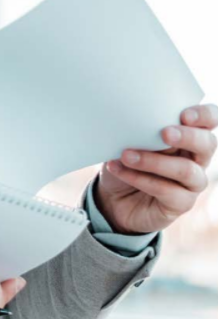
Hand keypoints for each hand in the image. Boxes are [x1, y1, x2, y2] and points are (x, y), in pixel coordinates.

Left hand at [95, 104, 217, 233]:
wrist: (111, 198)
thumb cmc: (123, 161)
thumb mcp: (127, 141)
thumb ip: (140, 131)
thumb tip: (140, 122)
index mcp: (188, 135)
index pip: (209, 120)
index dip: (204, 115)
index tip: (185, 115)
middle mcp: (196, 158)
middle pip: (208, 144)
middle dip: (187, 136)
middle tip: (164, 133)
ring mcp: (192, 183)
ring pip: (186, 170)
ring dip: (154, 161)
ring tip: (125, 155)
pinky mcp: (181, 203)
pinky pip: (167, 191)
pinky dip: (140, 179)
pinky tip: (118, 170)